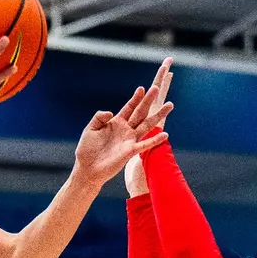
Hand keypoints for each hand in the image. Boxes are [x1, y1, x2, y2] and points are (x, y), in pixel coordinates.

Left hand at [78, 59, 173, 190]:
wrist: (87, 169)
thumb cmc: (87, 150)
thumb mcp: (90, 129)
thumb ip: (99, 117)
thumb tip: (110, 113)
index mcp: (116, 123)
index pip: (129, 107)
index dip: (135, 98)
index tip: (142, 88)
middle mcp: (125, 130)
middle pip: (140, 112)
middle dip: (148, 100)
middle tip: (157, 88)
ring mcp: (129, 140)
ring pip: (147, 125)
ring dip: (158, 115)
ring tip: (169, 105)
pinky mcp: (130, 151)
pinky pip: (145, 144)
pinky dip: (155, 140)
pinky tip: (165, 135)